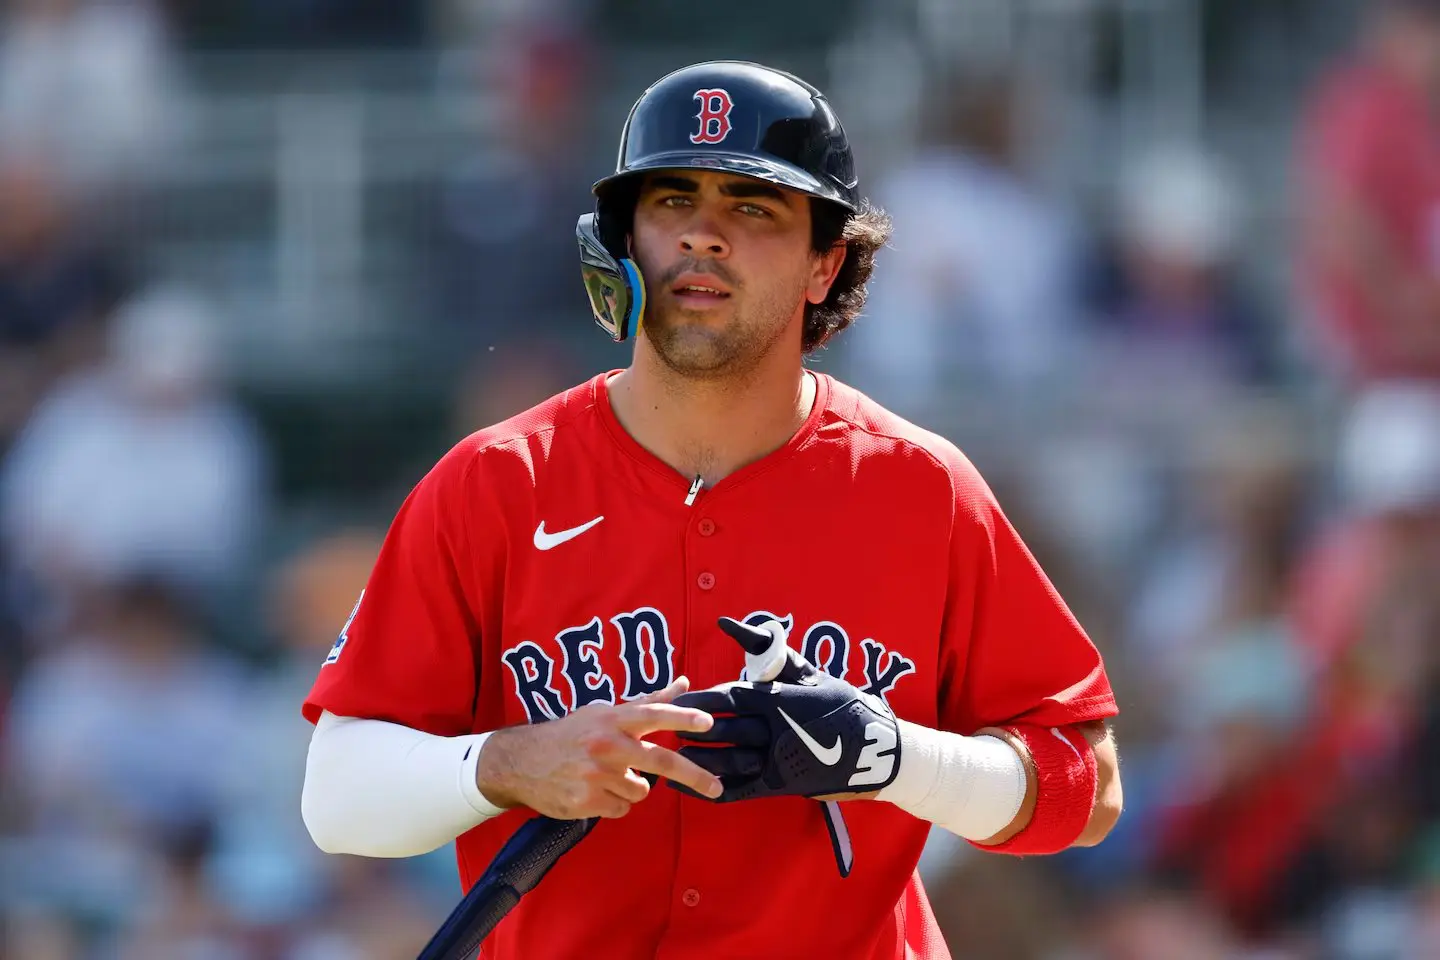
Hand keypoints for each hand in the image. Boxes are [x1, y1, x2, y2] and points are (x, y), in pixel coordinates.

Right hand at [476, 678, 722, 819]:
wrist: (520, 762)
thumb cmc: (569, 734)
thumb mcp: (603, 712)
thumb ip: (646, 702)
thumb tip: (683, 684)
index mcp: (610, 719)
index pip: (652, 714)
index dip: (681, 717)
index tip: (707, 723)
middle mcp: (605, 745)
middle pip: (660, 761)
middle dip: (694, 776)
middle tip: (716, 788)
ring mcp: (595, 776)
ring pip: (641, 790)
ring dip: (632, 787)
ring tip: (606, 777)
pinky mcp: (586, 802)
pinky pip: (621, 808)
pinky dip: (614, 803)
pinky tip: (593, 791)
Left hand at [667, 618, 901, 802]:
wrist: (877, 750)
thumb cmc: (842, 704)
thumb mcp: (813, 674)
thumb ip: (775, 654)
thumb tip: (735, 625)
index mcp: (782, 700)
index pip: (732, 699)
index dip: (701, 701)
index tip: (677, 700)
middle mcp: (778, 730)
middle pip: (725, 730)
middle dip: (694, 729)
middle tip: (666, 726)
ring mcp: (780, 760)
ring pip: (729, 761)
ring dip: (700, 759)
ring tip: (673, 754)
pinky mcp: (782, 785)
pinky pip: (741, 790)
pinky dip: (712, 790)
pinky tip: (689, 788)